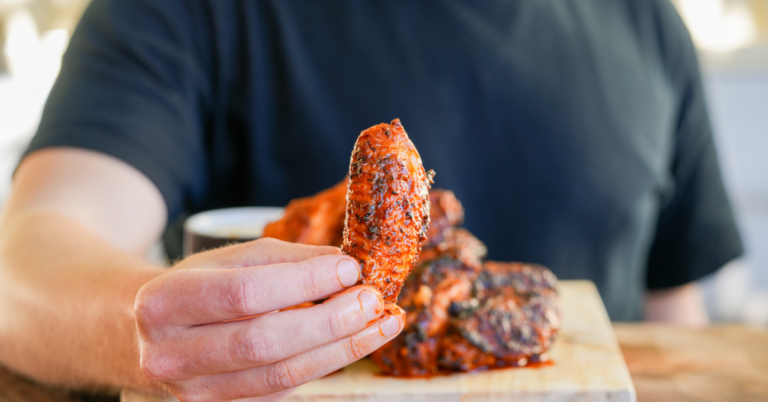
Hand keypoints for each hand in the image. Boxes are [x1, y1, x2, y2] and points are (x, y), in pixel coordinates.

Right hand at [135, 238, 403, 400]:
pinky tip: (352, 343)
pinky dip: (324, 365)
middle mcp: (170, 355)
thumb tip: (345, 266)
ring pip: (280, 375)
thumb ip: (286, 259)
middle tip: (372, 300)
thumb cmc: (196, 290)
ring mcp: (193, 393)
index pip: (245, 293)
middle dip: (329, 321)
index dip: (304, 282)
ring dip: (340, 349)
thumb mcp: (228, 260)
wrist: (145, 338)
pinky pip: (282, 391)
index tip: (349, 269)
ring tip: (379, 323)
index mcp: (165, 302)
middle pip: (265, 342)